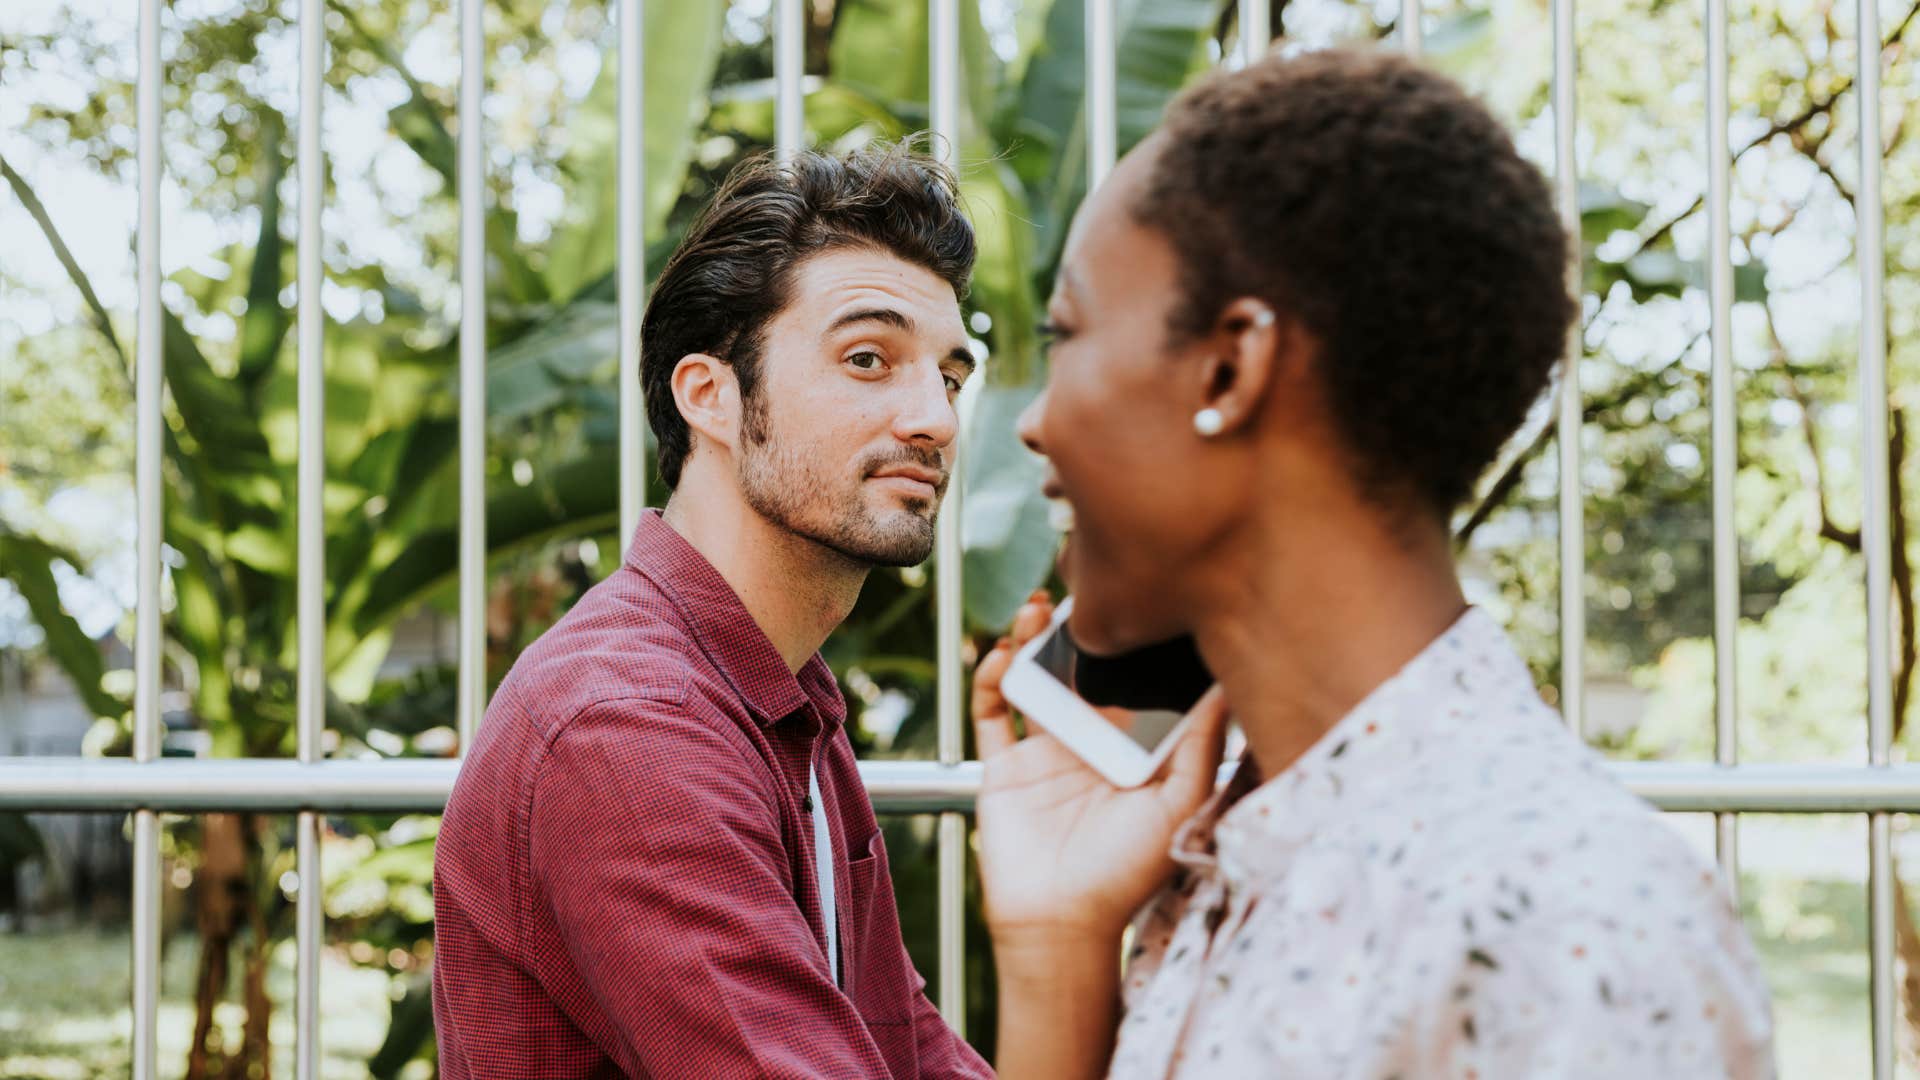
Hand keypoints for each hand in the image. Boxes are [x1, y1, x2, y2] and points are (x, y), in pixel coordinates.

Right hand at [972, 594, 1230, 944]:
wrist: (1060, 924)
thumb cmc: (1127, 873)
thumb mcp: (1179, 805)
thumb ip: (1200, 746)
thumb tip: (1223, 686)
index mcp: (1132, 750)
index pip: (1135, 683)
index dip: (1133, 643)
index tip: (1140, 600)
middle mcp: (1089, 745)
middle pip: (1083, 671)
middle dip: (1080, 630)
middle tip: (1081, 586)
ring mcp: (1044, 753)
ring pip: (1035, 680)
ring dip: (1032, 641)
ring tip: (1038, 607)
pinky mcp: (1003, 767)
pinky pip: (991, 714)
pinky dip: (989, 680)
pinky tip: (1001, 654)